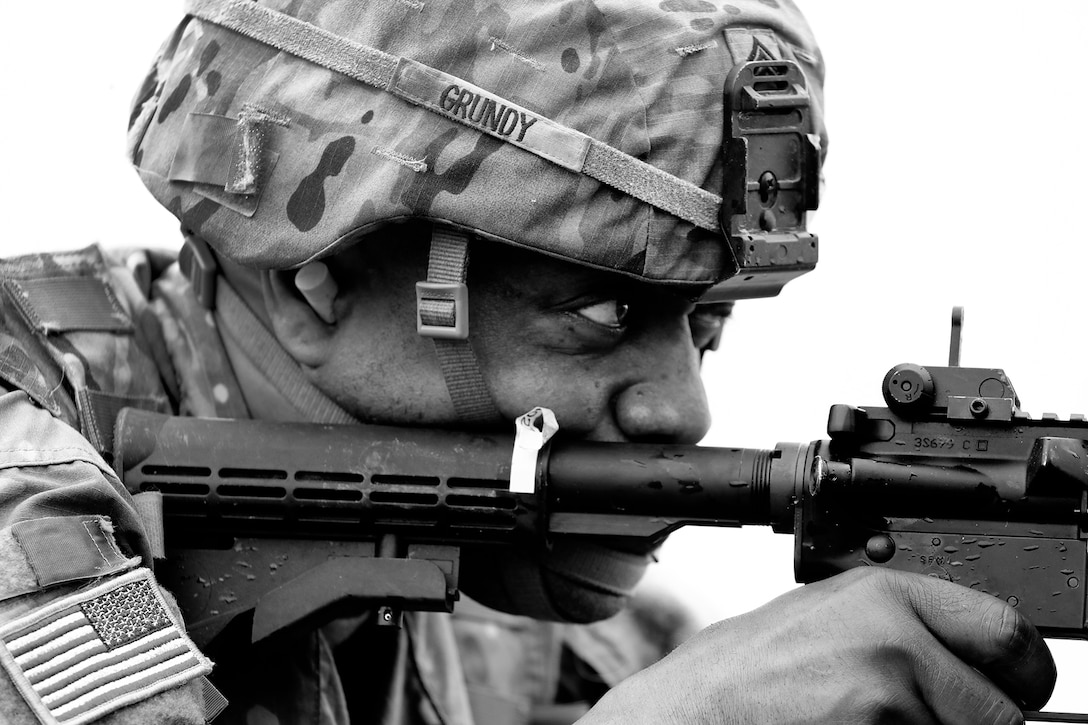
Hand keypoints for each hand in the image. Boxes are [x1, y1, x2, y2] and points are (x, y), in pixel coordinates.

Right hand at [579, 568, 1055, 723]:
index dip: (1015, 676)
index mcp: (882, 594)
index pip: (1009, 634)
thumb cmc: (739, 679)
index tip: (1007, 691)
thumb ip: (902, 633)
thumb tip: (973, 666)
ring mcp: (888, 699)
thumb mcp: (826, 626)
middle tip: (929, 719)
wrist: (682, 719)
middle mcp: (894, 638)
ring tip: (858, 724)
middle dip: (979, 721)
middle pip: (1003, 706)